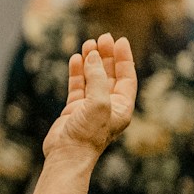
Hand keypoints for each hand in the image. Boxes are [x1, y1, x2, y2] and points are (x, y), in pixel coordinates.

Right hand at [42, 34, 137, 158]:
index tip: (120, 41)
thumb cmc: (88, 133)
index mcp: (122, 106)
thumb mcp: (98, 102)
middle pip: (110, 74)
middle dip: (106, 56)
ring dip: (91, 61)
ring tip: (87, 44)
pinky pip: (77, 86)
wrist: (67, 155)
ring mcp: (90, 107)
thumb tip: (91, 56)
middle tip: (102, 38)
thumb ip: (96, 78)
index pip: (127, 77)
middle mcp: (108, 105)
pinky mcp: (74, 109)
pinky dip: (77, 72)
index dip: (124, 58)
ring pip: (92, 78)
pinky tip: (75, 59)